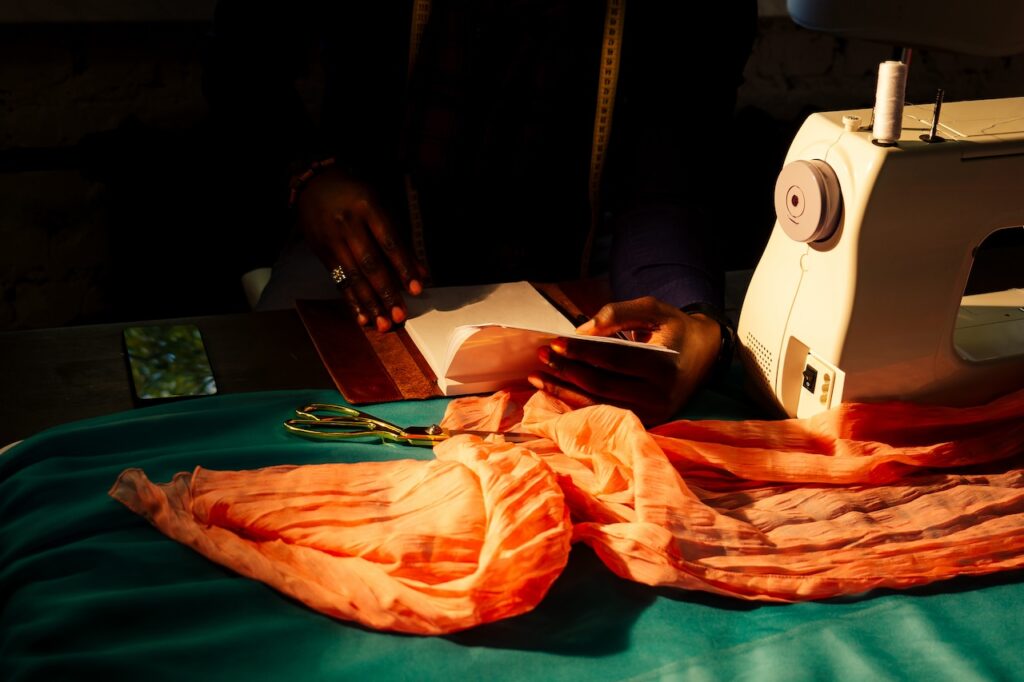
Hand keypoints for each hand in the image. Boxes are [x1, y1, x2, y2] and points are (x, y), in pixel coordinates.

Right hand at [297, 168, 428, 330]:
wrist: (313, 181)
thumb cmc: (356, 192)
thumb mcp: (382, 205)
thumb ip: (401, 239)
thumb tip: (422, 272)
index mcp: (368, 207)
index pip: (389, 242)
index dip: (403, 267)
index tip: (416, 289)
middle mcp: (348, 224)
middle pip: (370, 263)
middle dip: (386, 292)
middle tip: (400, 315)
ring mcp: (332, 239)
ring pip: (353, 276)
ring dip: (370, 303)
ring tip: (383, 323)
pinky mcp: (321, 252)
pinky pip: (339, 280)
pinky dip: (351, 300)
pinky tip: (362, 316)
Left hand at [528, 296, 722, 425]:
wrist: (704, 354)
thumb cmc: (674, 328)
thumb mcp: (653, 309)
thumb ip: (618, 314)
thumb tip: (581, 332)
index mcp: (665, 365)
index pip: (615, 359)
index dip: (582, 351)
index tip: (555, 342)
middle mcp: (660, 396)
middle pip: (602, 385)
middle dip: (567, 370)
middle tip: (542, 355)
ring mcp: (653, 413)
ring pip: (598, 404)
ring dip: (564, 390)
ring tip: (537, 376)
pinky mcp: (645, 422)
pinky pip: (603, 412)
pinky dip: (576, 401)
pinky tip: (554, 389)